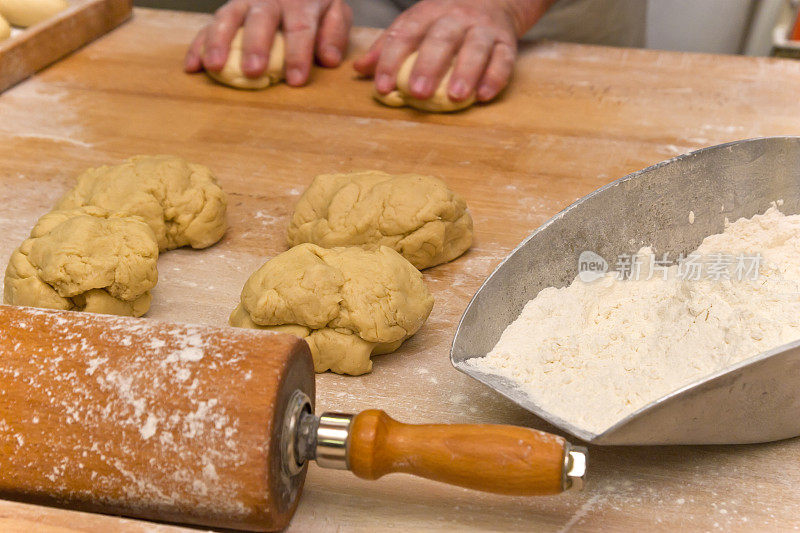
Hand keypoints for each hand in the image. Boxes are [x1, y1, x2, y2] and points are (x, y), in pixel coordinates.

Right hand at [184, 0, 352, 85]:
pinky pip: (209, 25)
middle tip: (253, 71)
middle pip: (261, 19)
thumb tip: (329, 59)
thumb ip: (335, 33)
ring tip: (214, 67)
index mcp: (301, 1)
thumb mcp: (335, 11)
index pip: (301, 27)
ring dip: (219, 42)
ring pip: (228, 17)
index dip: (299, 54)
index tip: (296, 80)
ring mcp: (244, 3)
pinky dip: (198, 45)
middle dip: (256, 45)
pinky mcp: (227, 10)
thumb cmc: (316, 4)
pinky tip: (192, 66)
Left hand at [353, 0, 552, 101]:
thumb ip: (388, 46)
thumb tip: (358, 69)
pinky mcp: (507, 42)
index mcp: (428, 13)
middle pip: (441, 39)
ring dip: (465, 72)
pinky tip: (484, 95)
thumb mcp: (415, 24)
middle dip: (428, 66)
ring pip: (475, 48)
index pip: (405, 33)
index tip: (381, 87)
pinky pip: (504, 58)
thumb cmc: (445, 20)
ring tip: (455, 97)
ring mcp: (483, 29)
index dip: (390, 60)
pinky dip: (495, 77)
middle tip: (417, 93)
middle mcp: (456, 18)